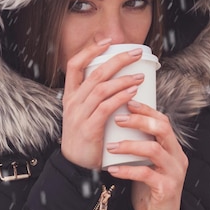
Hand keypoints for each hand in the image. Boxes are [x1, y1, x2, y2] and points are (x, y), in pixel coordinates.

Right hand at [61, 39, 145, 168]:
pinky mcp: (89, 128)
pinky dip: (120, 97)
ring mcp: (79, 115)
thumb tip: (120, 81)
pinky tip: (133, 93)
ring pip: (101, 88)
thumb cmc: (86, 139)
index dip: (90, 50)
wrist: (75, 167)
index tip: (107, 41)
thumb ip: (96, 98)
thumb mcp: (85, 114)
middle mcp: (73, 102)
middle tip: (135, 53)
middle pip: (95, 73)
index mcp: (70, 96)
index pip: (74, 64)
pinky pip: (105, 108)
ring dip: (123, 79)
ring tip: (139, 76)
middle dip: (117, 60)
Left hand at [106, 101, 187, 209]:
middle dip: (139, 120)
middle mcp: (177, 157)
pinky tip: (112, 168)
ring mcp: (174, 173)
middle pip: (162, 129)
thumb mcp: (146, 163)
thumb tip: (117, 122)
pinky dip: (127, 170)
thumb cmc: (149, 189)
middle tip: (118, 119)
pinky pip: (146, 174)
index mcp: (173, 148)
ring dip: (130, 145)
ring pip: (154, 150)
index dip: (146, 110)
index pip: (163, 120)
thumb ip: (140, 145)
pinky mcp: (167, 189)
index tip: (127, 101)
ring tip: (111, 146)